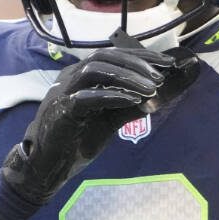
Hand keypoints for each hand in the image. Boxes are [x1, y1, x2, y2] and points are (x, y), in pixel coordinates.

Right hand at [0, 39, 199, 203]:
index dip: (143, 56)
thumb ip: (133, 105)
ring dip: (126, 77)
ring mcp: (65, 91)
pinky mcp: (62, 111)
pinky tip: (133, 100)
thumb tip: (161, 94)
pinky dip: (112, 96)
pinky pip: (86, 97)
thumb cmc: (79, 138)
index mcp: (84, 75)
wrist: (50, 164)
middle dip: (137, 64)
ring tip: (150, 89)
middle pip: (106, 56)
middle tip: (161, 77)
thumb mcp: (112, 119)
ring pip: (95, 70)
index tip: (168, 63)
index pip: (115, 55)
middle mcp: (72, 77)